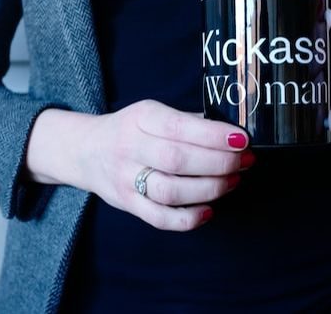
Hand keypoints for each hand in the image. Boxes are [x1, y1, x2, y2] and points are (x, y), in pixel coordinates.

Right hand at [26, 100, 252, 231]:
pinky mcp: (128, 204)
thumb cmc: (130, 129)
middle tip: (245, 162)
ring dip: (209, 188)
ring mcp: (126, 178)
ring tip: (232, 181)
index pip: (180, 127)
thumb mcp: (152, 112)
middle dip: (219, 163)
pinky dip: (188, 219)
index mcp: (141, 118)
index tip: (242, 139)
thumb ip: (187, 121)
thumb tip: (231, 132)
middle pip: (177, 160)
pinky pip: (159, 218)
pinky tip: (209, 211)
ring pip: (170, 191)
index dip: (214, 136)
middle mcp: (130, 148)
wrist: (85, 150)